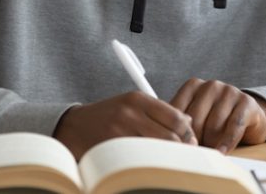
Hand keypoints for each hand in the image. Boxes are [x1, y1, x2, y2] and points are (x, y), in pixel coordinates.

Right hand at [53, 92, 195, 159]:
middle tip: (186, 157)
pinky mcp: (112, 149)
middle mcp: (130, 113)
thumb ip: (159, 111)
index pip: (176, 117)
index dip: (188, 133)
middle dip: (182, 149)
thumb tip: (189, 123)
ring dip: (167, 159)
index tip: (192, 142)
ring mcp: (120, 132)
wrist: (73, 126)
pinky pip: (140, 161)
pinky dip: (150, 165)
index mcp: (138, 99)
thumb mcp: (132, 105)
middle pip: (170, 136)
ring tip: (171, 163)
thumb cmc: (109, 116)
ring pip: (157, 150)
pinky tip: (152, 166)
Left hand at [170, 78, 265, 153]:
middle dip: (195, 141)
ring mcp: (229, 91)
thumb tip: (165, 140)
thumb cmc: (215, 119)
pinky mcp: (246, 102)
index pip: (178, 112)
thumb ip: (181, 124)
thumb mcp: (196, 116)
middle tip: (194, 155)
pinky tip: (222, 152)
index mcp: (193, 86)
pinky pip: (234, 126)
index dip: (177, 134)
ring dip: (211, 144)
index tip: (176, 148)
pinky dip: (227, 142)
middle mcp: (210, 85)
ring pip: (214, 126)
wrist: (248, 115)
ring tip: (210, 153)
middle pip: (195, 121)